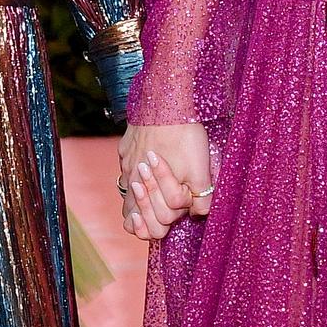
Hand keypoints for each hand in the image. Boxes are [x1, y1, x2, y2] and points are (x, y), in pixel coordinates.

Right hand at [117, 122, 212, 240]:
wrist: (165, 101)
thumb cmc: (184, 137)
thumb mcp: (200, 172)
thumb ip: (201, 199)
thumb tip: (198, 214)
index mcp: (147, 191)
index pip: (149, 225)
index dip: (166, 223)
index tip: (176, 213)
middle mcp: (130, 180)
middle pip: (132, 214)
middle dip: (150, 214)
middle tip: (165, 207)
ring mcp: (125, 162)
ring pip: (127, 190)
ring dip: (141, 196)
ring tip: (154, 190)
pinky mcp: (125, 147)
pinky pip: (126, 167)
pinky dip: (136, 172)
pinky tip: (148, 164)